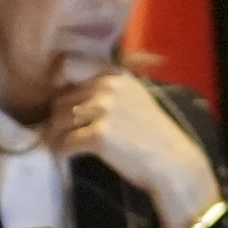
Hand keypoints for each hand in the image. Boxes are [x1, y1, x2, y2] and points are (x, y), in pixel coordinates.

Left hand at [43, 64, 220, 227]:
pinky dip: (61, 152)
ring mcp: (104, 110)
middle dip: (57, 120)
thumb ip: (104, 88)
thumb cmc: (150, 132)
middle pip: (59, 101)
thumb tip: (62, 87)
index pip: (70, 66)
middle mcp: (108, 87)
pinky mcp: (100, 135)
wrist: (172, 161)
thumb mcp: (132, 97)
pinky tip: (66, 157)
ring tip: (63, 147)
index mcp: (115, 75)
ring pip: (57, 122)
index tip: (60, 101)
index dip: (57, 83)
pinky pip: (64, 143)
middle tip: (62, 135)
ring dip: (55, 138)